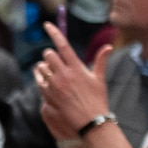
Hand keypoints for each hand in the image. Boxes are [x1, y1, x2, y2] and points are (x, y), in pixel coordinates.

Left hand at [35, 25, 111, 142]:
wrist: (91, 122)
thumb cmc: (97, 100)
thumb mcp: (99, 79)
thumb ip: (101, 61)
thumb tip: (108, 47)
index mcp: (76, 68)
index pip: (63, 45)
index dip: (54, 32)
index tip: (47, 25)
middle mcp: (63, 74)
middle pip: (48, 54)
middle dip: (51, 55)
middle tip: (57, 62)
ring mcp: (54, 85)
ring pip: (41, 68)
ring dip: (45, 68)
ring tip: (54, 75)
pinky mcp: (48, 95)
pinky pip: (39, 81)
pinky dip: (42, 80)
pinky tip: (49, 83)